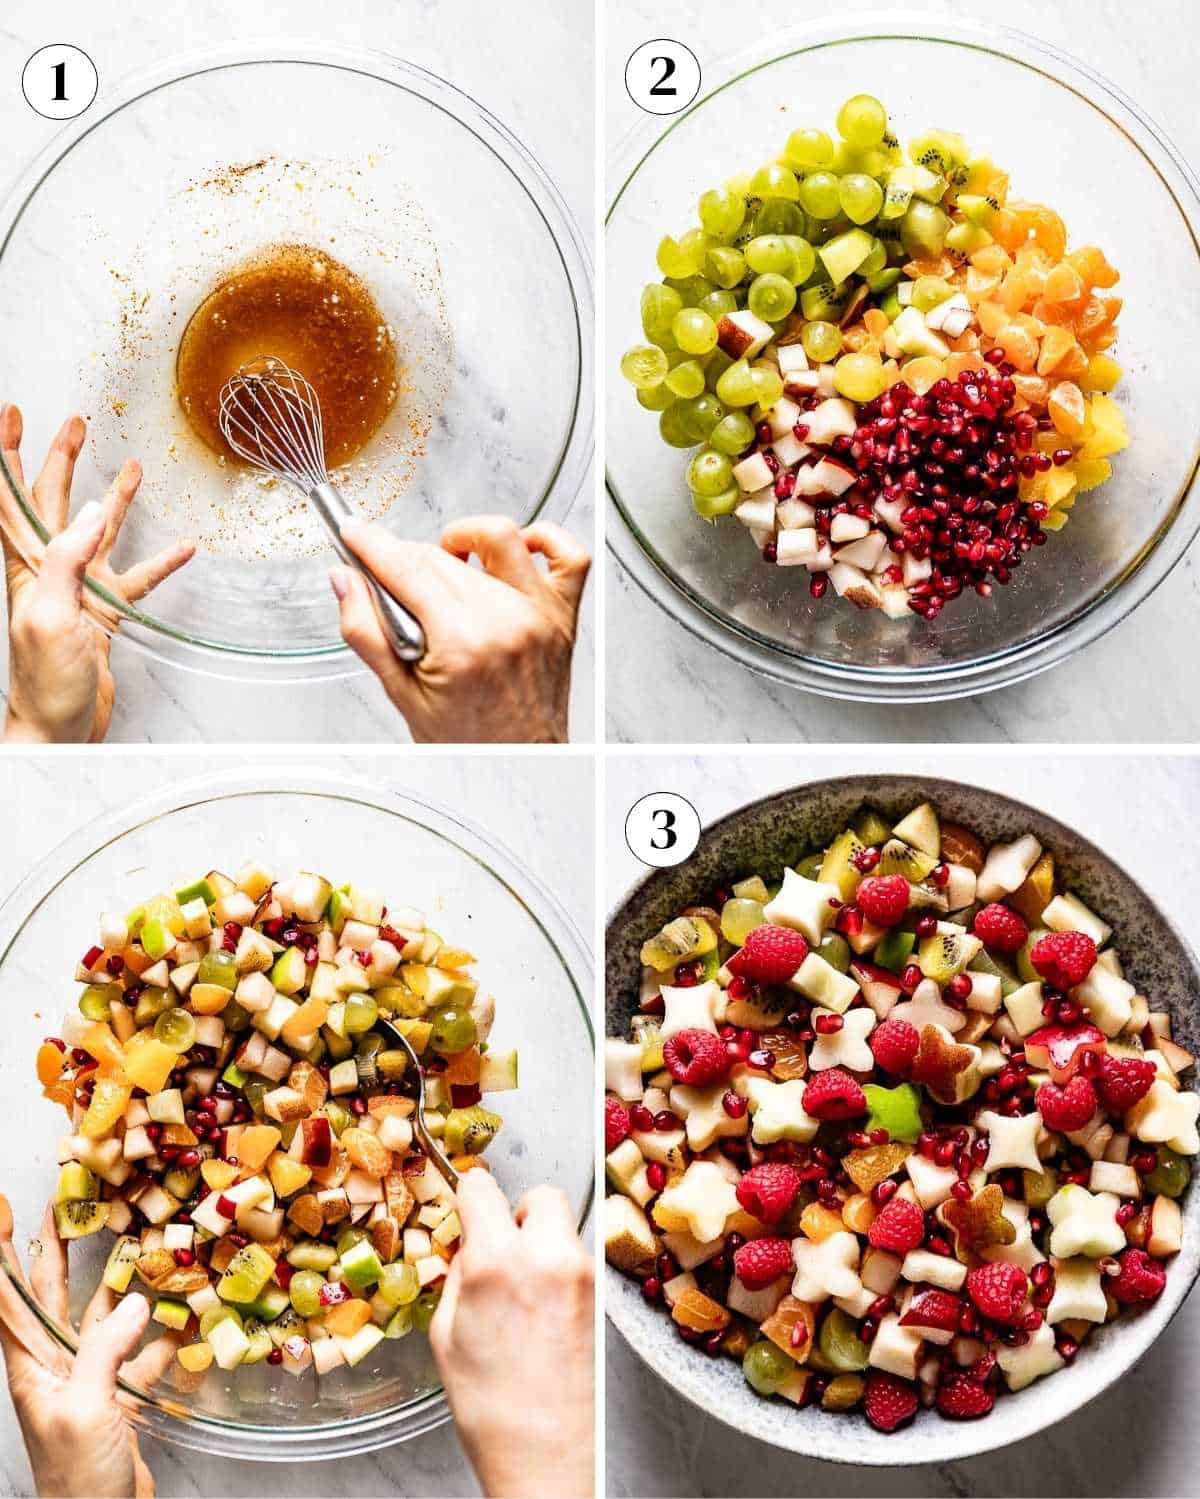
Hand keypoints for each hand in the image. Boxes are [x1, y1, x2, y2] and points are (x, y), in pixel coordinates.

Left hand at [0, 1196, 182, 1497]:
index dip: (5, 1255)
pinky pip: (140, 1353)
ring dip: (115, 1281)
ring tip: (132, 1239)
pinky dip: (160, 1332)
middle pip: (50, 1295)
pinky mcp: (118, 1398)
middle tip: (68, 1205)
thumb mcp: (85, 1409)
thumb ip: (106, 1351)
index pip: (9, 1299)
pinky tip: (184, 1313)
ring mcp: (87, 1381)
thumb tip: (137, 1302)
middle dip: (57, 1250)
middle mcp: (54, 1365)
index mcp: (31, 1366)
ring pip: (100, 1316)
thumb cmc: (77, 1477)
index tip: (6, 1211)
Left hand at [1, 405, 194, 742]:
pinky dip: (161, 562)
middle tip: (75, 424)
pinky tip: (182, 548)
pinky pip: (138, 579)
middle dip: (60, 459)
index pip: (12, 497)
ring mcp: (79, 589)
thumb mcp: (49, 616)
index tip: (15, 414)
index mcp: (28, 565)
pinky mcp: (104, 613)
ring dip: (112, 498)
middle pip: (51, 500)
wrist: (58, 727)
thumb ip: (65, 562)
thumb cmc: (44, 683)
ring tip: (131, 468)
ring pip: (97, 530)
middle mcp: (50, 569)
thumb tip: (87, 513)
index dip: (9, 454)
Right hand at [330, 514, 588, 742]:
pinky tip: (511, 552)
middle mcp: (506, 621)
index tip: (354, 533)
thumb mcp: (402, 696)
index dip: (372, 545)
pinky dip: (542, 539)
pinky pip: (567, 555)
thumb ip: (366, 634)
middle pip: (441, 555)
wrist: (520, 762)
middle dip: (404, 558)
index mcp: (463, 643)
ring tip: (446, 566)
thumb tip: (345, 582)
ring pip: (496, 540)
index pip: (407, 570)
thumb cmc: (469, 741)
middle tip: (390, 582)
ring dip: (462, 539)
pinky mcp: (563, 614)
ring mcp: (540, 613)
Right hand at [431, 1173, 593, 1498]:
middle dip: (518, 1211)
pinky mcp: (601, 1293)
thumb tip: (470, 1244)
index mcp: (496, 1262)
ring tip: (524, 1287)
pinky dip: (559, 1267)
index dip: (469, 1194)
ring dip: (541, 1240)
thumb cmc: (491, 1409)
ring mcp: (582, 1272)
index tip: (467, 1203)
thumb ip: (460, 1275)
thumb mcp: (447, 1334)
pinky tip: (543, 1308)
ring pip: (562, 1225)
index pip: (482, 1188)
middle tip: (503, 1246)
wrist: (547, 1456)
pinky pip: (577, 1257)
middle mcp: (545, 1256)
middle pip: (538, 1194)